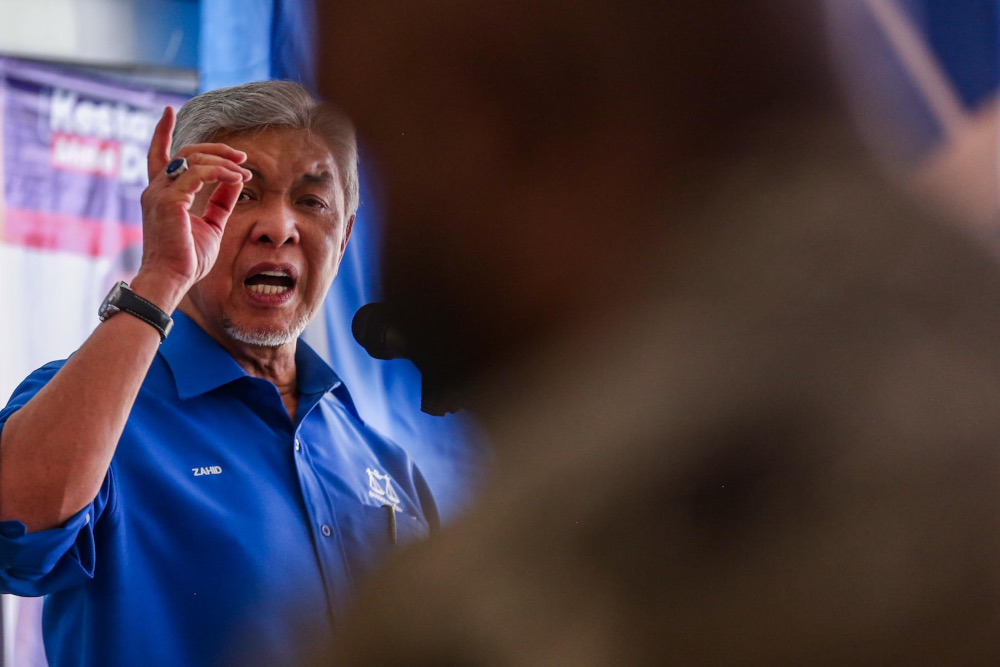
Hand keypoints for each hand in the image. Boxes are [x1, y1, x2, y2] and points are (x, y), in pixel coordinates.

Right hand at [135, 106, 251, 309]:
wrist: (172, 279)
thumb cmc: (187, 258)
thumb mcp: (211, 224)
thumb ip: (221, 200)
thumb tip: (235, 180)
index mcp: (161, 193)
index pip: (159, 154)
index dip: (162, 131)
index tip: (168, 110)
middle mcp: (156, 189)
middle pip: (185, 152)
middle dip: (215, 149)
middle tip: (242, 157)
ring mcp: (159, 193)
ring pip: (193, 159)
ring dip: (223, 162)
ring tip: (244, 172)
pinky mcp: (169, 201)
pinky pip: (198, 173)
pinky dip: (220, 172)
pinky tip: (237, 178)